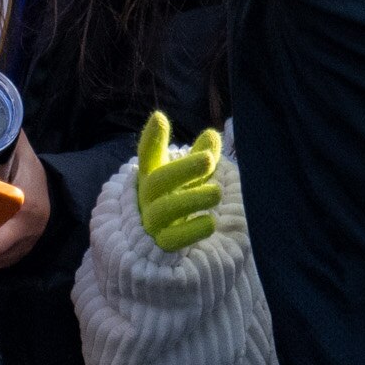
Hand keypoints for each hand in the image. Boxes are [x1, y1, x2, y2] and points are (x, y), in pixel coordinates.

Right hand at [131, 110, 220, 251]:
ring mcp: (151, 222)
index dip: (151, 138)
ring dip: (191, 199)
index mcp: (151, 176)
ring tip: (217, 193)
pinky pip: (172, 239)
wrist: (157, 242)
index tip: (160, 119)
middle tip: (208, 160)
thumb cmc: (176, 198)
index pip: (148, 155)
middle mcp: (147, 198)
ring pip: (164, 209)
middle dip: (182, 169)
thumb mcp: (188, 177)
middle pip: (157, 181)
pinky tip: (211, 222)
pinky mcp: (161, 245)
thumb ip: (201, 156)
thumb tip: (213, 135)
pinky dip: (192, 230)